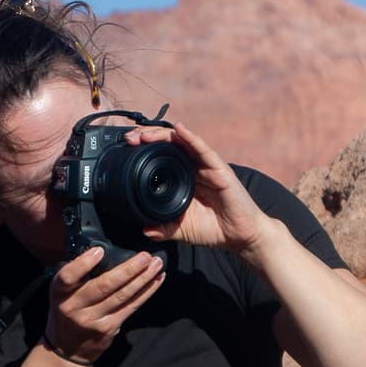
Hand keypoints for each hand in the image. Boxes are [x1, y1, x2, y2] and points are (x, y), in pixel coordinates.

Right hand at [44, 245, 164, 363]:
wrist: (67, 350)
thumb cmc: (66, 312)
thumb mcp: (61, 293)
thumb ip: (76, 275)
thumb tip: (103, 250)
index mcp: (60, 293)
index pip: (68, 276)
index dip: (83, 263)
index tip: (100, 250)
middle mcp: (74, 307)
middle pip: (103, 286)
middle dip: (128, 269)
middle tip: (145, 256)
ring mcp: (92, 320)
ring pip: (121, 296)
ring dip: (142, 279)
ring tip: (156, 264)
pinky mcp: (108, 328)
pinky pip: (130, 307)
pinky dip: (146, 292)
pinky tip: (156, 280)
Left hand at [124, 120, 277, 254]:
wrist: (239, 236)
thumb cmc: (214, 228)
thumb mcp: (182, 230)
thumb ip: (163, 228)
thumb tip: (144, 229)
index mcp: (182, 178)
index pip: (160, 157)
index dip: (143, 150)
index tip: (126, 149)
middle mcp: (192, 168)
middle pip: (168, 144)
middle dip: (147, 138)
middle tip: (130, 139)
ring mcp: (206, 166)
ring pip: (182, 142)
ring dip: (162, 135)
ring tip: (145, 134)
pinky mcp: (219, 169)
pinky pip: (203, 150)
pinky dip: (191, 138)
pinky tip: (179, 130)